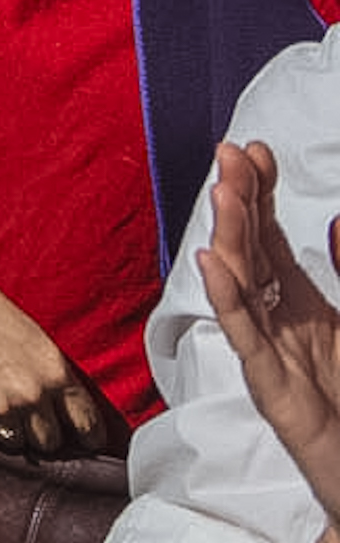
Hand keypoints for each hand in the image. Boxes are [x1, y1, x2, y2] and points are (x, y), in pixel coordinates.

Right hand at [0, 231, 118, 454]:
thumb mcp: (34, 339)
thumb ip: (54, 380)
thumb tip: (65, 418)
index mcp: (55, 372)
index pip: (87, 426)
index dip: (86, 436)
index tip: (81, 439)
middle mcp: (30, 392)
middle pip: (49, 443)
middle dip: (41, 432)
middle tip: (28, 416)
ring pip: (16, 444)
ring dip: (9, 430)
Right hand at [201, 139, 339, 527]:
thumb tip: (336, 222)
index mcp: (303, 311)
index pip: (269, 239)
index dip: (259, 194)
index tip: (252, 150)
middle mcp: (281, 327)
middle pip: (251, 253)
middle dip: (239, 202)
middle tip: (231, 153)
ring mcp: (274, 358)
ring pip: (241, 288)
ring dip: (229, 237)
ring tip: (224, 191)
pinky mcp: (275, 392)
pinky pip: (245, 340)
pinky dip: (227, 301)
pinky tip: (213, 264)